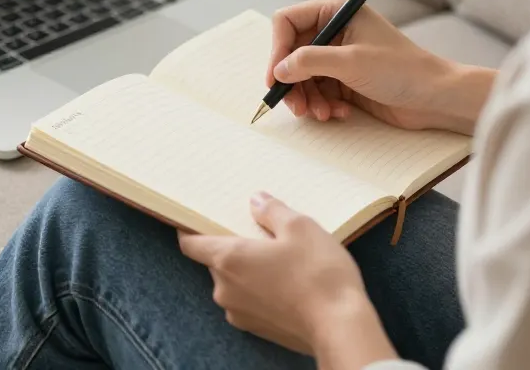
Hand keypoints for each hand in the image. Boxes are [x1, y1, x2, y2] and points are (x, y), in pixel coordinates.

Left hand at [179, 193, 395, 365]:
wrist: (340, 327)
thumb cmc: (318, 273)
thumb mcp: (300, 227)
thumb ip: (272, 211)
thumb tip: (256, 201)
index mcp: (228, 260)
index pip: (190, 244)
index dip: (189, 229)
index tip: (196, 219)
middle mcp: (225, 289)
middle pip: (216, 261)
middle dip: (234, 247)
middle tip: (261, 234)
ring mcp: (240, 313)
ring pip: (235, 283)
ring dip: (249, 270)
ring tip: (281, 259)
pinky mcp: (259, 330)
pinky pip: (251, 301)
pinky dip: (261, 289)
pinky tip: (289, 282)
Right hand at [268, 0, 494, 134]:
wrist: (434, 97)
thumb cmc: (400, 70)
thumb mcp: (350, 62)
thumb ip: (309, 61)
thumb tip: (279, 69)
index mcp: (336, 10)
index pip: (287, 22)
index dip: (277, 50)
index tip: (275, 78)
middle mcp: (334, 29)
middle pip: (291, 53)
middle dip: (292, 82)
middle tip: (295, 106)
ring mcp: (339, 55)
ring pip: (302, 76)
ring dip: (307, 98)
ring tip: (321, 114)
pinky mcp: (344, 78)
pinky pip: (317, 91)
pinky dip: (322, 104)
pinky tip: (338, 114)